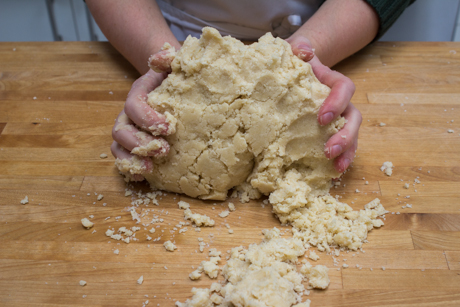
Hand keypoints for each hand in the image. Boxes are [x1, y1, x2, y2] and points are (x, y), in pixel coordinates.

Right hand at [111, 49, 175, 180]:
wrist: (175, 86)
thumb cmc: (177, 78)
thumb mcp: (176, 64)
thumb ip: (169, 58)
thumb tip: (163, 56)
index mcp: (139, 94)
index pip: (133, 106)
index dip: (147, 118)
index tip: (168, 127)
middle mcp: (129, 115)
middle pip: (121, 131)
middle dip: (139, 144)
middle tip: (163, 151)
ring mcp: (130, 132)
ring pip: (118, 148)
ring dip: (132, 160)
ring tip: (151, 170)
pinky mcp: (136, 146)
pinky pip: (124, 160)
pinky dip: (130, 170)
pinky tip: (145, 177)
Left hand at [287, 37, 361, 172]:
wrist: (298, 71)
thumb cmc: (295, 63)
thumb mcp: (295, 51)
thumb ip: (299, 48)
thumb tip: (303, 51)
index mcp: (333, 81)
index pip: (344, 89)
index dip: (337, 103)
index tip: (321, 117)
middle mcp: (341, 101)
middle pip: (353, 118)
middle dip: (345, 136)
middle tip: (329, 151)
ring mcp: (338, 118)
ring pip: (352, 135)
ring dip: (347, 152)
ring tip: (336, 168)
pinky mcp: (331, 131)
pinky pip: (342, 146)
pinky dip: (340, 158)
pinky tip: (332, 172)